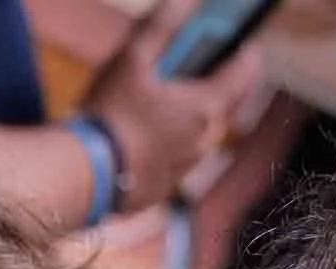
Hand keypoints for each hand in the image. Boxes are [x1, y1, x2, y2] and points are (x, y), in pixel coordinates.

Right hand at [86, 0, 267, 216]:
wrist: (88, 173)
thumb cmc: (112, 112)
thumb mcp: (133, 58)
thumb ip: (162, 26)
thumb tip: (184, 1)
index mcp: (207, 106)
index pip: (246, 71)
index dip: (245, 47)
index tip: (240, 36)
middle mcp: (207, 139)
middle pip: (227, 101)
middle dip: (218, 79)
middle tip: (200, 62)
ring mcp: (189, 165)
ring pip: (202, 129)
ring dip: (191, 110)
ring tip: (164, 96)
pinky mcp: (169, 184)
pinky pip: (179, 154)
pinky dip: (172, 137)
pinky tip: (145, 130)